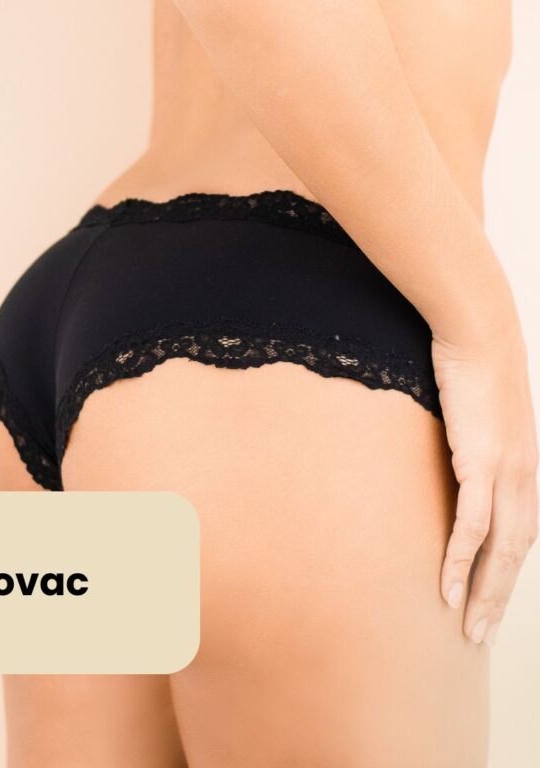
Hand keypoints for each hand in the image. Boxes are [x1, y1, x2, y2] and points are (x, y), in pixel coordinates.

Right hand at [433, 327, 538, 646]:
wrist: (480, 333)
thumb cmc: (474, 366)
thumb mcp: (477, 411)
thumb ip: (470, 438)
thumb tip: (449, 451)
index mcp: (525, 467)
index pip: (519, 533)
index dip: (505, 572)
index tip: (488, 600)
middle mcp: (525, 477)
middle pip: (516, 553)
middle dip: (498, 597)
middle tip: (479, 635)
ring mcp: (507, 472)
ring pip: (500, 549)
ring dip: (484, 592)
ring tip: (467, 627)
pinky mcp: (483, 463)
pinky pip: (472, 524)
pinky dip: (460, 559)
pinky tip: (446, 585)